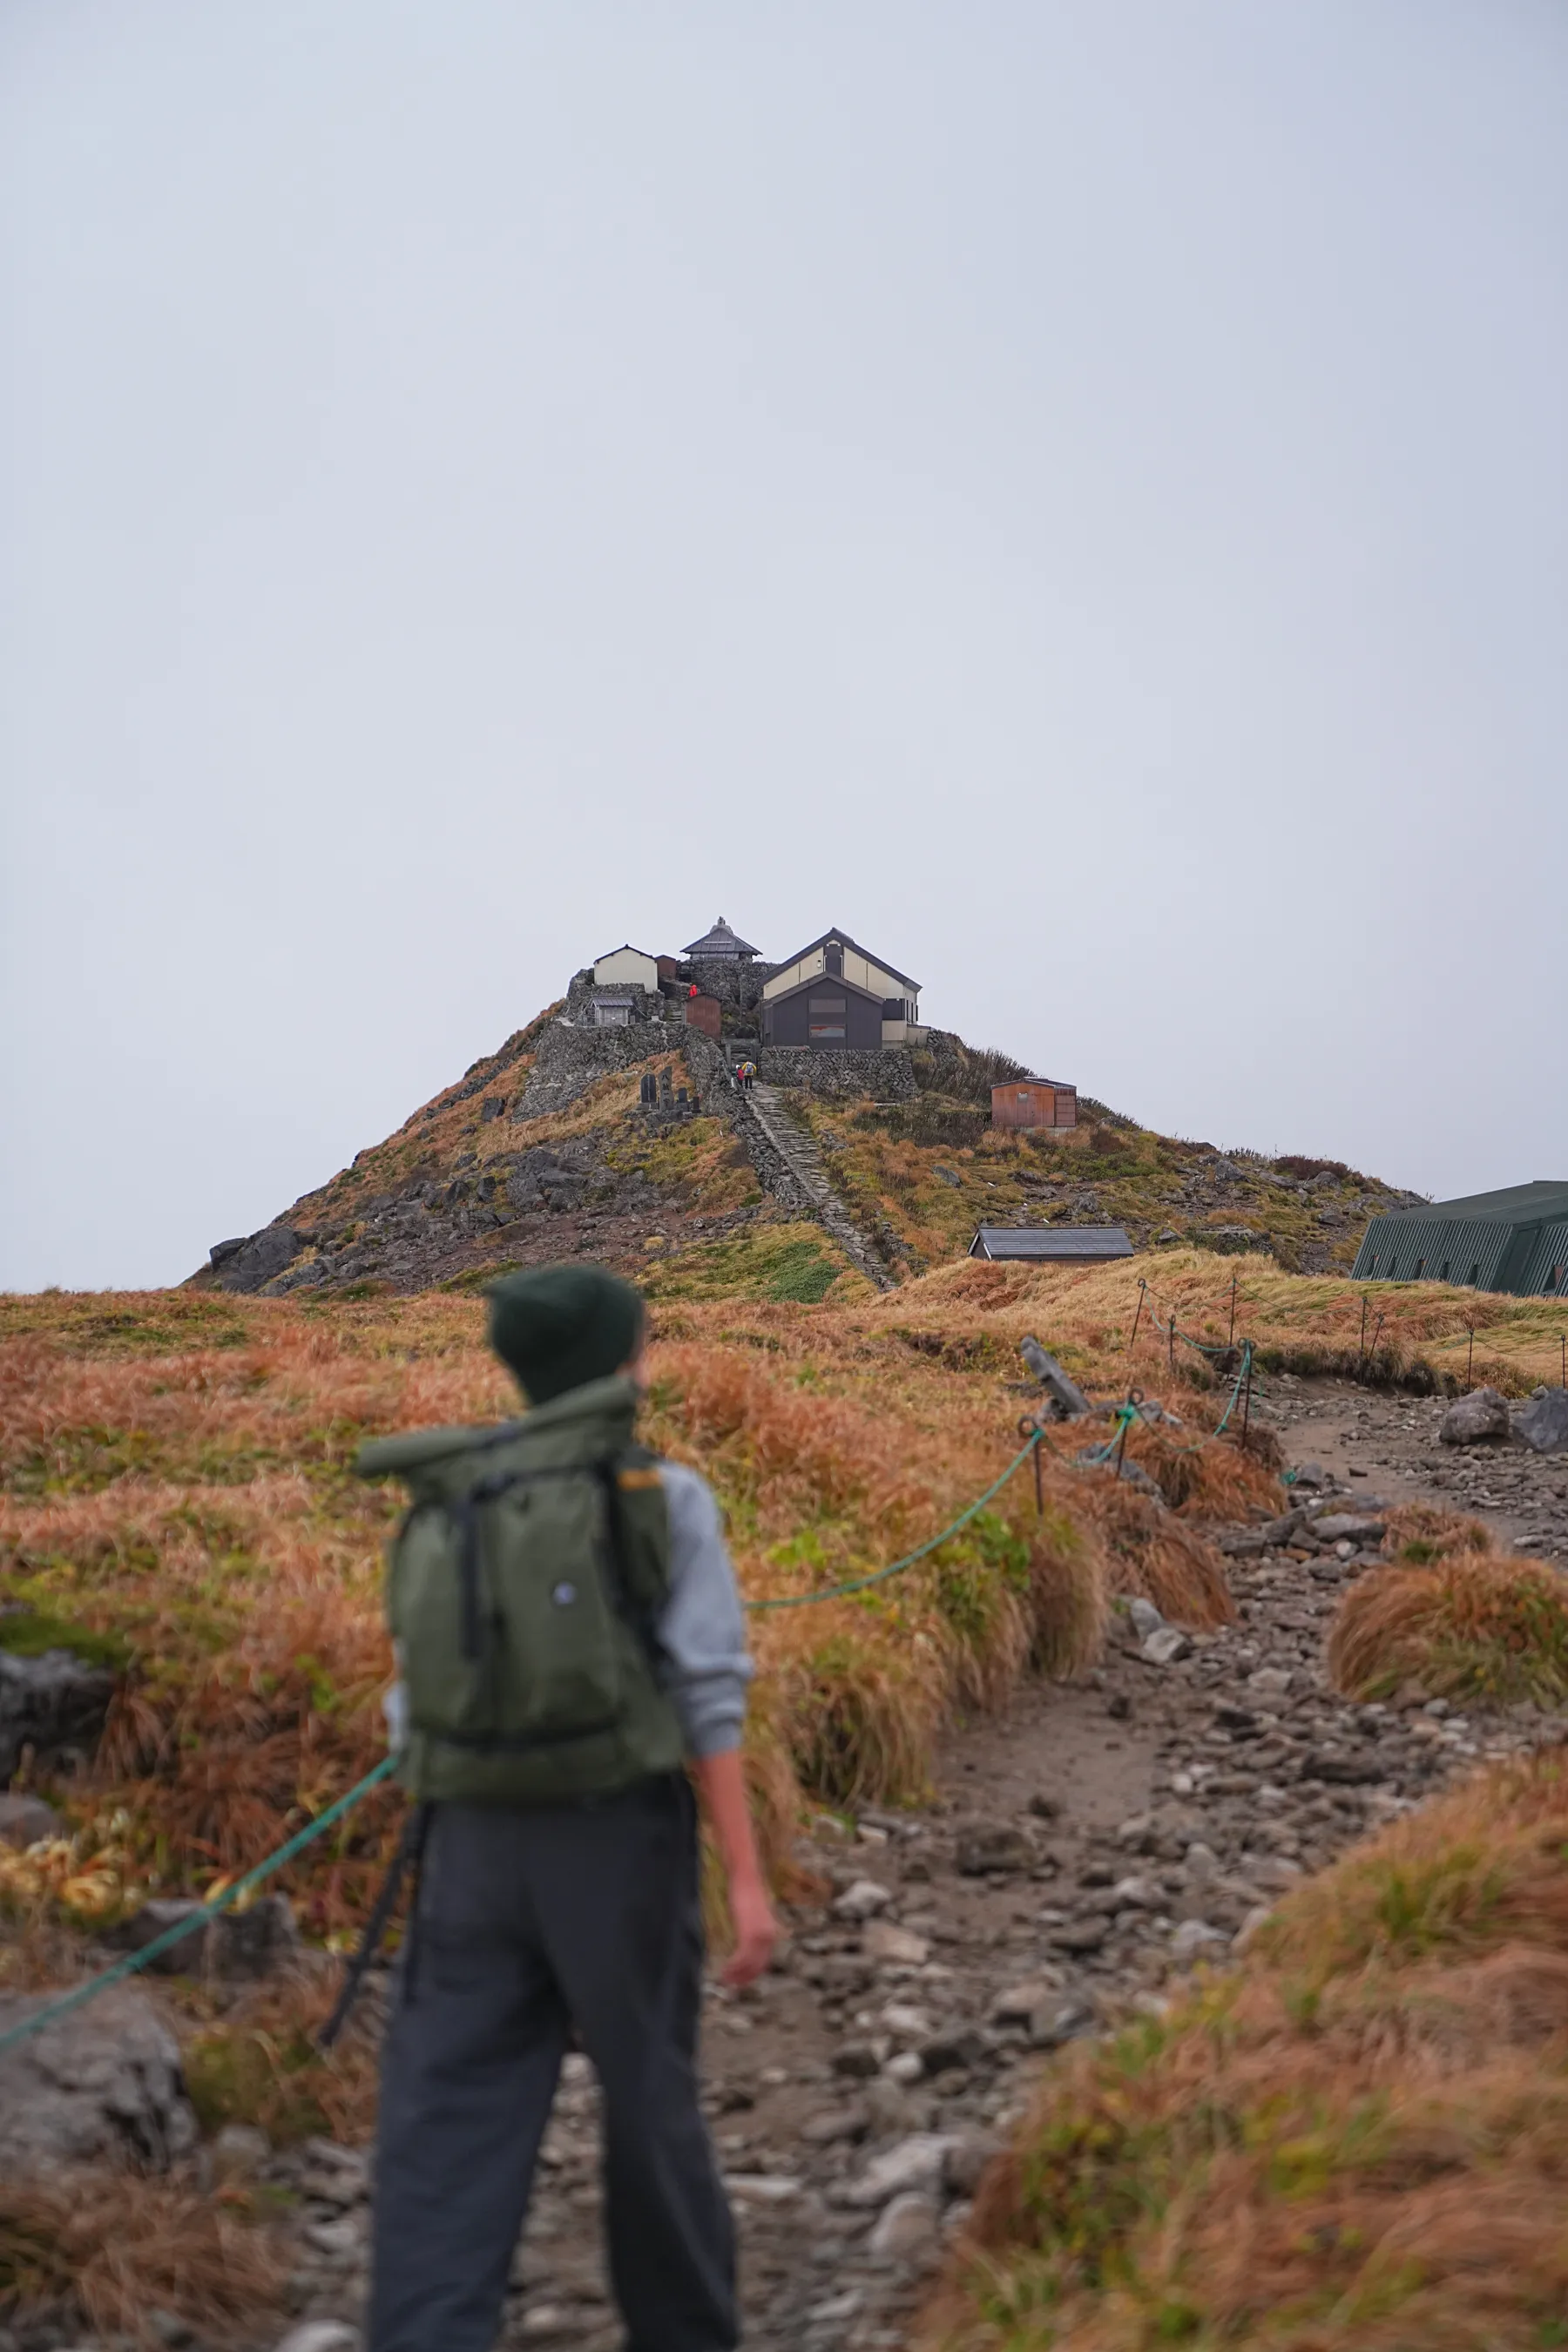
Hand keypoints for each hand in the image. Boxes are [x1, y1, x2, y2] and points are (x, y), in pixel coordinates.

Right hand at [723, 1873, 779, 1988]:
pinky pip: (742, 1958)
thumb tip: (745, 1937)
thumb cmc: (747, 1893)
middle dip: (743, 1978)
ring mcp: (760, 1937)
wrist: (746, 1879)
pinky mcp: (749, 1934)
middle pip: (757, 1966)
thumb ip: (751, 1928)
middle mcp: (769, 1938)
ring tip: (724, 1979)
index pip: (763, 1962)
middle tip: (730, 1984)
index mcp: (771, 1934)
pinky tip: (724, 1970)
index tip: (740, 1981)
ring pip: (749, 1965)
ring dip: (736, 1975)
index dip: (751, 1974)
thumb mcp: (752, 1915)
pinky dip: (733, 1967)